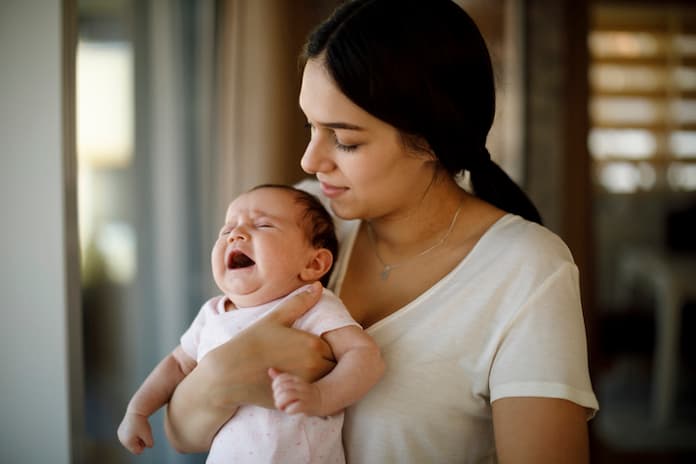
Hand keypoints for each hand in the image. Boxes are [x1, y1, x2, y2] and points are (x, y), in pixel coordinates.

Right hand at [117, 411, 152, 454]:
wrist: (136, 411)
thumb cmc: (142, 423)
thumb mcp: (148, 434)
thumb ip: (149, 444)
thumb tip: (148, 446)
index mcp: (127, 442)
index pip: (138, 451)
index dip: (144, 444)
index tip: (144, 436)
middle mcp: (122, 440)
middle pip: (134, 447)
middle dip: (139, 441)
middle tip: (142, 431)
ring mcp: (120, 436)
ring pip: (131, 442)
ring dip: (136, 437)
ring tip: (138, 429)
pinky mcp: (120, 431)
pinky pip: (128, 437)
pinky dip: (132, 434)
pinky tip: (134, 427)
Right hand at [199, 281, 335, 408]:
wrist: (228, 374)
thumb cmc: (251, 342)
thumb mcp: (275, 318)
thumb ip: (300, 302)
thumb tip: (318, 285)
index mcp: (313, 346)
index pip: (338, 347)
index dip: (330, 346)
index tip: (319, 344)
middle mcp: (314, 368)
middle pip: (335, 366)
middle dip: (329, 362)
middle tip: (311, 358)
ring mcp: (306, 387)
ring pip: (326, 383)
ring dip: (322, 378)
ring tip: (303, 369)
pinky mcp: (296, 402)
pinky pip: (313, 398)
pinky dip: (309, 391)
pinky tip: (295, 383)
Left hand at [269, 368, 323, 415]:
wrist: (321, 399)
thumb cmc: (302, 392)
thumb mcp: (292, 383)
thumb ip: (280, 378)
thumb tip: (270, 370)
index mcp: (296, 379)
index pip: (281, 378)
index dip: (275, 386)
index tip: (278, 392)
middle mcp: (300, 385)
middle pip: (282, 388)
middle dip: (276, 397)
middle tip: (279, 402)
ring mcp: (304, 395)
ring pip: (287, 396)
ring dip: (280, 403)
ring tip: (282, 407)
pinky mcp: (307, 405)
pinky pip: (294, 407)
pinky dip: (288, 410)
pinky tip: (289, 410)